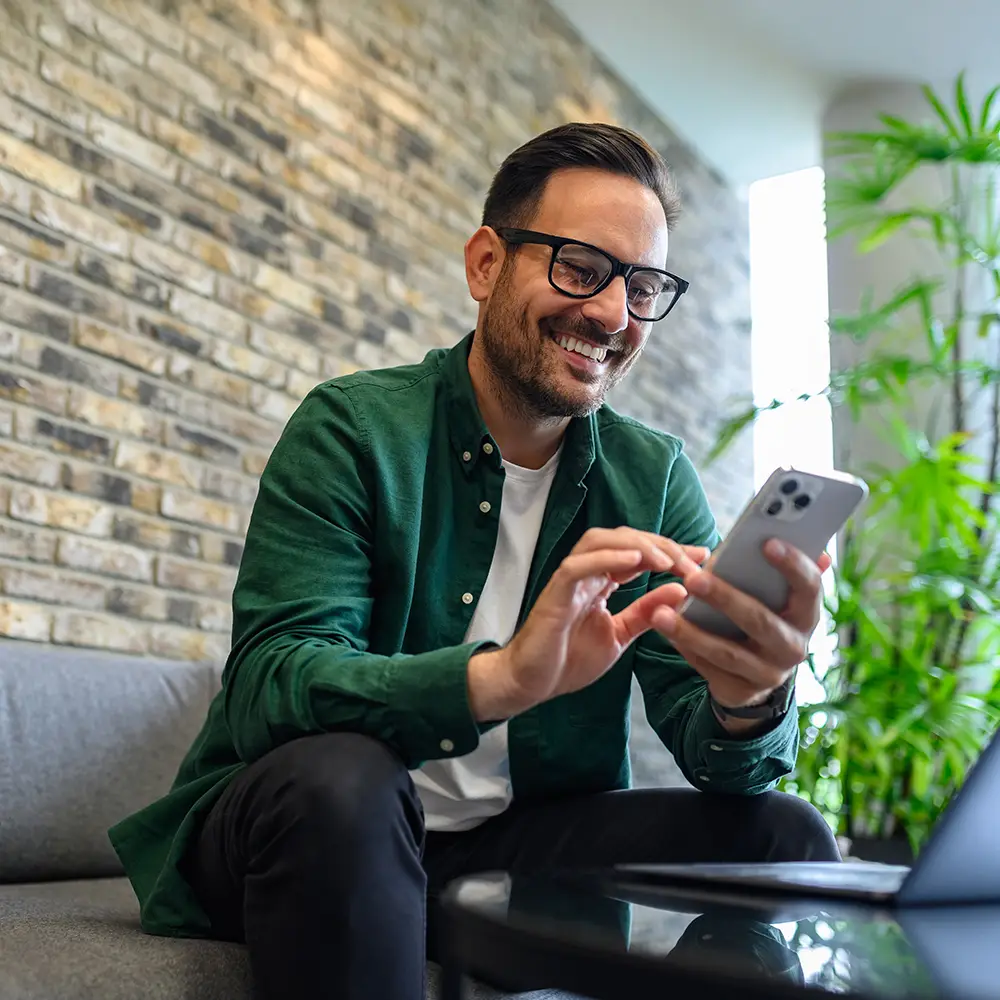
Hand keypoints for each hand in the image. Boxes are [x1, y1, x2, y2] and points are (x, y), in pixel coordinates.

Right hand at [468, 528, 707, 720]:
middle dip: (661, 545)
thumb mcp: (621, 634)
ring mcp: (568, 579)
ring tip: (667, 560)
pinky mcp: (555, 592)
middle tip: (692, 560)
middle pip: (623, 538)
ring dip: (637, 546)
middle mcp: (586, 572)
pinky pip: (578, 566)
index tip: (702, 556)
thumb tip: (681, 592)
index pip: (638, 552)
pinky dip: (606, 558)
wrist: (533, 684)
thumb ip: (647, 612)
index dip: (670, 549)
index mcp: (601, 580)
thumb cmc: (569, 658)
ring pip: (601, 541)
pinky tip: (634, 561)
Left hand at [650, 541, 831, 726]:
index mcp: (806, 616)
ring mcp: (768, 674)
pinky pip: (707, 668)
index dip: (793, 565)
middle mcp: (793, 647)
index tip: (767, 542)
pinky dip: (684, 647)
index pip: (810, 588)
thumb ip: (782, 574)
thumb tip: (817, 550)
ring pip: (726, 651)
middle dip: (725, 598)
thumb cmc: (764, 617)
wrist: (756, 675)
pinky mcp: (740, 690)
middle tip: (693, 578)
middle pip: (760, 621)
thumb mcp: (777, 598)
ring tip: (661, 612)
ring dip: (691, 631)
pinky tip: (662, 629)